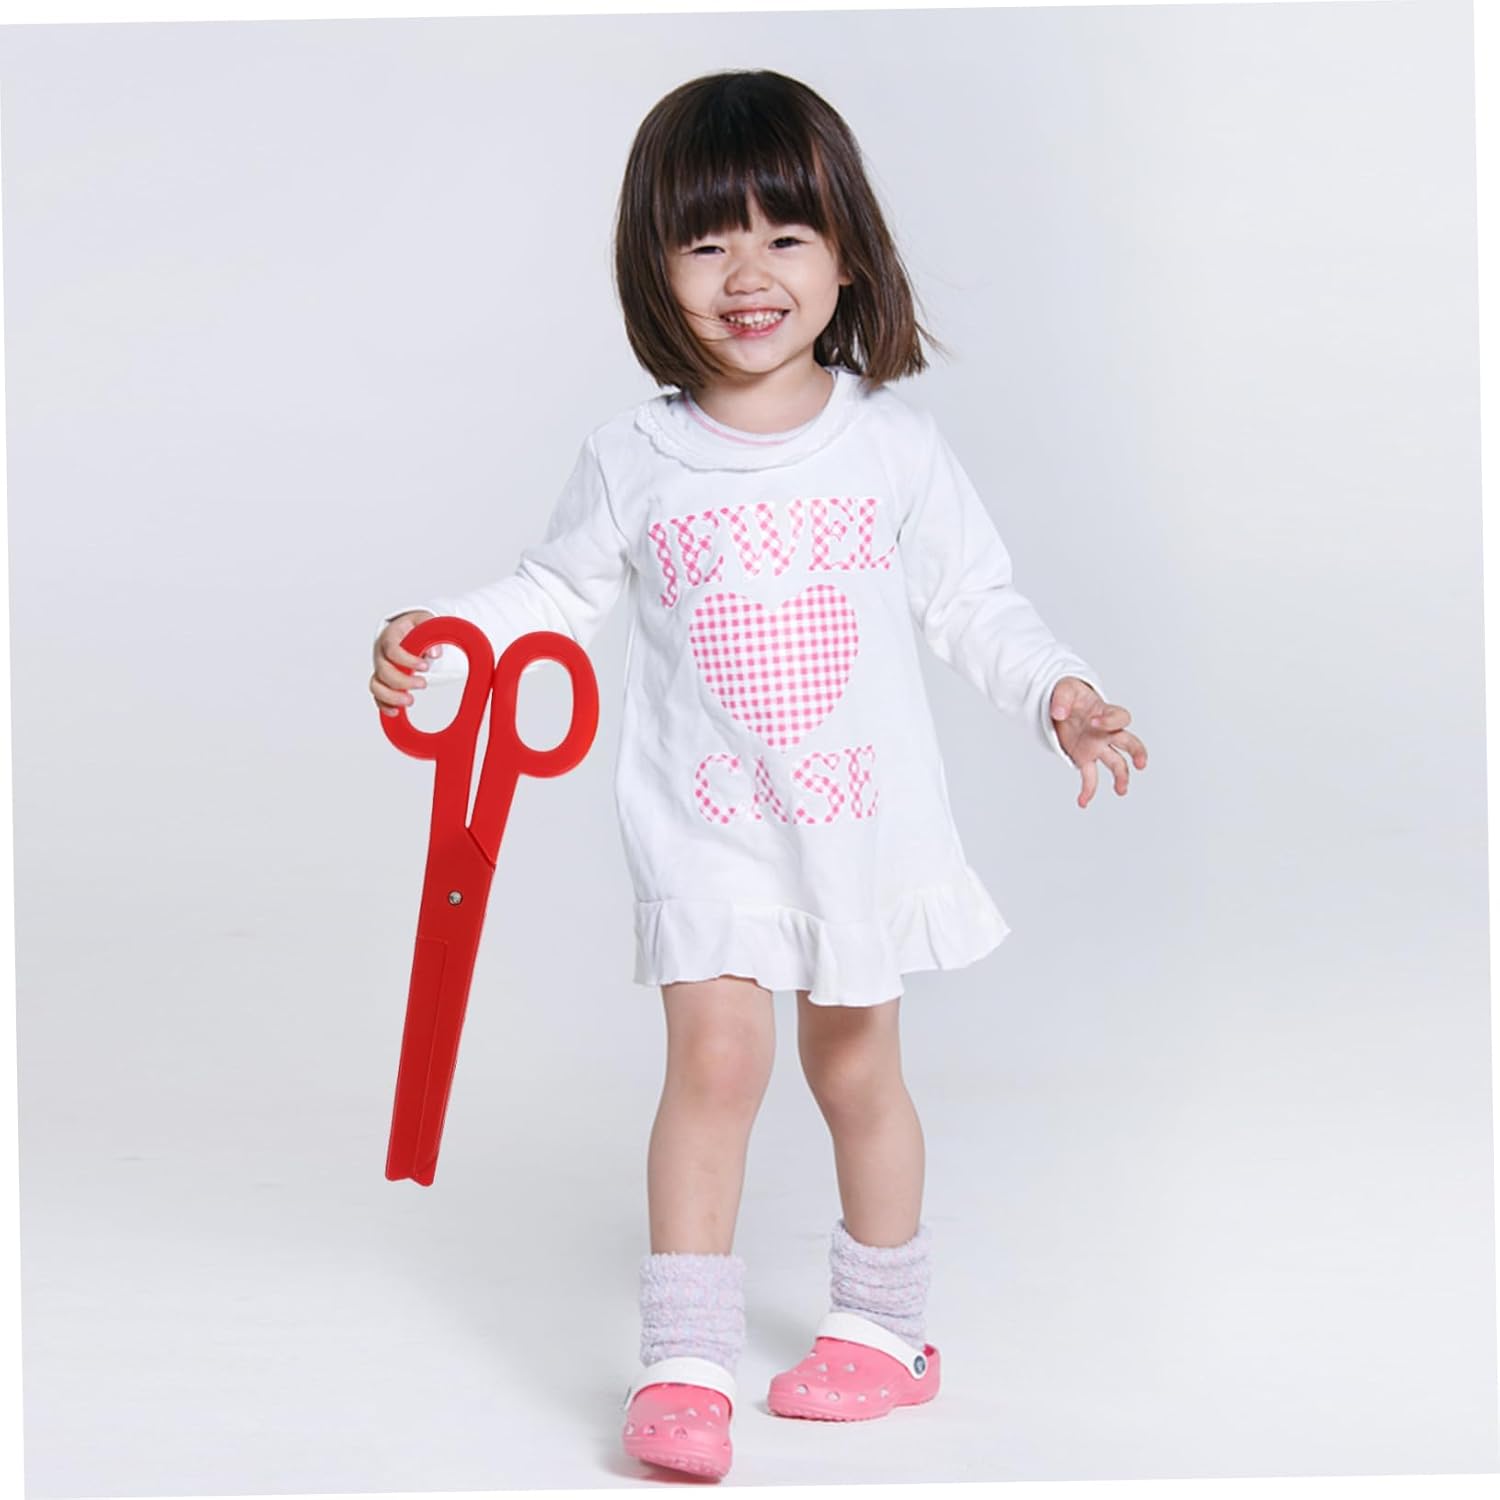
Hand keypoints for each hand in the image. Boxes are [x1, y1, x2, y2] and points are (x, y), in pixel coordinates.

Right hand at [370, 610, 436, 717]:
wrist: (406, 629)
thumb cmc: (414, 626)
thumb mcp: (424, 621)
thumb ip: (431, 630)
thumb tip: (435, 653)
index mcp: (391, 637)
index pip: (392, 650)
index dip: (407, 660)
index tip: (425, 666)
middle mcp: (382, 654)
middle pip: (383, 671)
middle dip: (403, 681)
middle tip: (423, 684)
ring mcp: (380, 668)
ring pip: (376, 685)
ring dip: (391, 697)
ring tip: (410, 700)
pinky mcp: (382, 680)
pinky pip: (377, 695)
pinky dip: (384, 705)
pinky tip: (396, 711)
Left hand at [1049, 676, 1147, 808]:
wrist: (1062, 705)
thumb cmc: (1071, 695)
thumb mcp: (1065, 689)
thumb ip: (1061, 699)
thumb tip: (1058, 712)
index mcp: (1105, 713)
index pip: (1120, 717)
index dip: (1110, 720)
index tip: (1093, 721)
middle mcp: (1106, 733)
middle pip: (1130, 743)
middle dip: (1137, 752)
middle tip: (1140, 763)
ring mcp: (1097, 747)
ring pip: (1116, 764)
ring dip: (1121, 777)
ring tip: (1121, 790)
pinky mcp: (1084, 758)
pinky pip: (1090, 776)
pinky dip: (1088, 790)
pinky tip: (1083, 802)